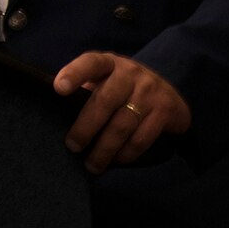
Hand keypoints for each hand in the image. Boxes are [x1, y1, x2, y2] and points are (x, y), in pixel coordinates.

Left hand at [52, 52, 190, 173]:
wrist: (170, 96)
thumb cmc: (124, 89)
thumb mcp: (107, 80)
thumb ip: (87, 90)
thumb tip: (58, 114)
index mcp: (110, 63)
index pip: (91, 63)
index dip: (74, 73)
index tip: (58, 89)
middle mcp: (130, 73)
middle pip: (105, 101)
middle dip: (86, 127)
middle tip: (73, 146)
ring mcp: (150, 91)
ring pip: (122, 125)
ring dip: (104, 149)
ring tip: (92, 165)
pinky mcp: (165, 111)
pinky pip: (141, 138)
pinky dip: (126, 153)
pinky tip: (115, 161)